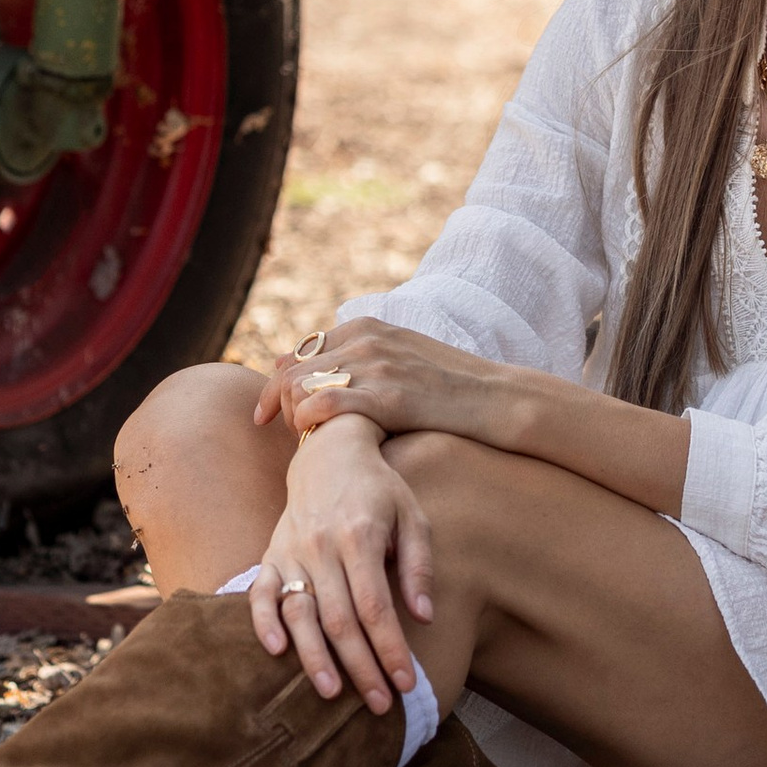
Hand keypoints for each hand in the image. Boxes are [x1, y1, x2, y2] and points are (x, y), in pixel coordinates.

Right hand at [246, 416, 433, 717]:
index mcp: (359, 537)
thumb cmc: (379, 489)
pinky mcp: (270, 554)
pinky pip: (261, 595)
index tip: (407, 683)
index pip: (375, 608)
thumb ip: (418, 565)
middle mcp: (321, 547)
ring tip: (333, 695)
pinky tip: (277, 653)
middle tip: (381, 705)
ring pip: (300, 615)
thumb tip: (425, 616)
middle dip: (362, 668)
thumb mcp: (412, 515)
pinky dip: (264, 624)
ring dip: (315, 658)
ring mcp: (291, 551)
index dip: (391, 650)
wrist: (329, 452)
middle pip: (340, 621)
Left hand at [254, 315, 503, 446]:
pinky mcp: (387, 395)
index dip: (278, 384)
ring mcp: (376, 365)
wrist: (494, 397)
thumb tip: (303, 370)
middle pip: (292, 369)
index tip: (271, 413)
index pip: (298, 351)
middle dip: (278, 403)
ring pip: (301, 386)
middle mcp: (366, 339)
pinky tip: (315, 440)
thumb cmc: (446, 387)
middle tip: (281, 431)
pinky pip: (324, 403)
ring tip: (304, 440)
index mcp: (366, 327)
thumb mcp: (399, 357)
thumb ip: (356, 358)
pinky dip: (308, 422)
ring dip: (293, 416)